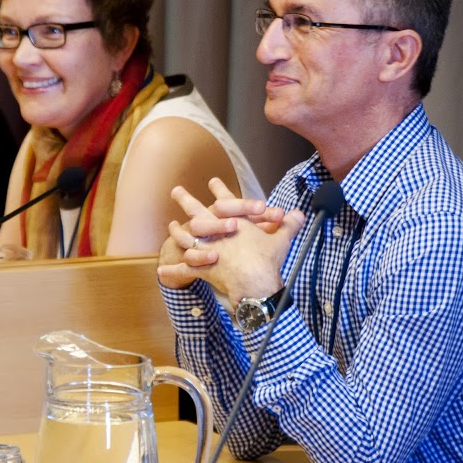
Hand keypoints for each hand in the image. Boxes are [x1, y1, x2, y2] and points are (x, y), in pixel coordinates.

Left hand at [157, 183, 304, 303]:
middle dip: (186, 200)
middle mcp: (217, 233)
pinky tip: (161, 271)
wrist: (257, 282)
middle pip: (198, 212)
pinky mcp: (203, 268)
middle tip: (176, 190)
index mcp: (234, 222)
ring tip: (170, 225)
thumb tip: (301, 213)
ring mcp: (207, 249)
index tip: (212, 180)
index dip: (220, 190)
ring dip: (177, 231)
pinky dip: (173, 271)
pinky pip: (185, 269)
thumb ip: (289, 224)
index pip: (226, 202)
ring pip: (187, 237)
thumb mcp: (281, 239)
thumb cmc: (268, 260)